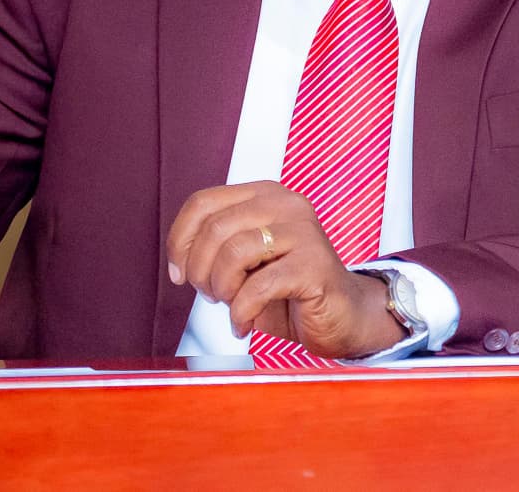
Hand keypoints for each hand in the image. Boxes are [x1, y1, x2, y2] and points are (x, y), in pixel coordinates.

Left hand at [165, 182, 402, 358]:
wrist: (341, 315)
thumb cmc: (289, 289)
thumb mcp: (246, 260)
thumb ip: (217, 246)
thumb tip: (179, 258)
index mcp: (265, 196)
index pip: (203, 202)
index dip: (179, 240)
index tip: (178, 273)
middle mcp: (286, 205)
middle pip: (215, 227)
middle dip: (200, 271)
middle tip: (211, 294)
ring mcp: (304, 232)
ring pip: (234, 253)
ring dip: (221, 289)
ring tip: (232, 305)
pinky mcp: (314, 264)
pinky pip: (257, 287)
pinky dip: (241, 312)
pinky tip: (245, 322)